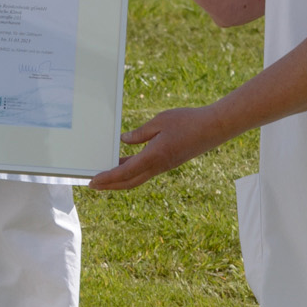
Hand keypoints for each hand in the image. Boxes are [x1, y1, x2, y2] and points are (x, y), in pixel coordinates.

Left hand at [88, 104, 230, 192]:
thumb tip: (124, 141)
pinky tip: (124, 163)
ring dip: (119, 179)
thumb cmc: (188, 121)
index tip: (93, 182)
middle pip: (128, 182)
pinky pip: (145, 171)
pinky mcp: (168, 163)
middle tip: (93, 185)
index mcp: (154, 157)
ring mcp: (164, 166)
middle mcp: (158, 166)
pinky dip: (131, 171)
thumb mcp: (160, 121)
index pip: (125, 172)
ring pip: (137, 178)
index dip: (107, 178)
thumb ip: (140, 133)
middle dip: (109, 185)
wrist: (214, 128)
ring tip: (104, 176)